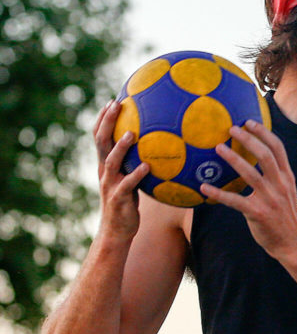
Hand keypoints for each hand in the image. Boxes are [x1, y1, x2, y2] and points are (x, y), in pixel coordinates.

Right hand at [93, 100, 149, 238]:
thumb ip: (138, 165)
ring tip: (131, 134)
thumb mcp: (132, 181)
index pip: (100, 137)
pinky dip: (137, 175)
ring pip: (111, 161)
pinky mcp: (119, 198)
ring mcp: (110, 184)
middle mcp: (105, 171)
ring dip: (120, 147)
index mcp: (106, 165)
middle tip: (115, 105)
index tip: (112, 101)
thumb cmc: (128, 204)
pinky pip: (128, 185)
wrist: (117, 231)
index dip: (103, 119)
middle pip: (101, 141)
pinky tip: (148, 166)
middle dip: (107, 122)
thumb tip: (159, 150)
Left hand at [201, 121, 296, 258]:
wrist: (295, 244)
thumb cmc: (286, 218)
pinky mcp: (258, 213)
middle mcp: (280, 185)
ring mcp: (269, 199)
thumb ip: (276, 177)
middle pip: (265, 155)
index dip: (264, 133)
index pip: (278, 149)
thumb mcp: (287, 193)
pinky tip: (204, 188)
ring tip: (219, 148)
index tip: (250, 122)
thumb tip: (257, 163)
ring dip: (233, 159)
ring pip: (250, 174)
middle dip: (248, 139)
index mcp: (287, 178)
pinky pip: (234, 201)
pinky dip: (218, 194)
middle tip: (232, 128)